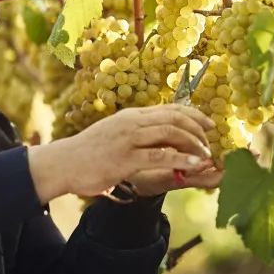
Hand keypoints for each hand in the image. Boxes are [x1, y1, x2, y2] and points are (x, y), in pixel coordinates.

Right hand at [27, 104, 214, 200]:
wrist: (62, 163)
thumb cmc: (89, 153)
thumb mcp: (115, 135)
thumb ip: (136, 133)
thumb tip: (159, 137)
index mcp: (131, 116)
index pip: (169, 108)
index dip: (193, 115)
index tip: (209, 124)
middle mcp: (132, 122)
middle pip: (175, 117)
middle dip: (198, 129)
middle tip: (211, 142)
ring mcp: (128, 139)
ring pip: (171, 133)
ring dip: (194, 144)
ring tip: (205, 155)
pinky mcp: (125, 158)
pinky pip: (160, 155)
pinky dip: (181, 159)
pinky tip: (194, 165)